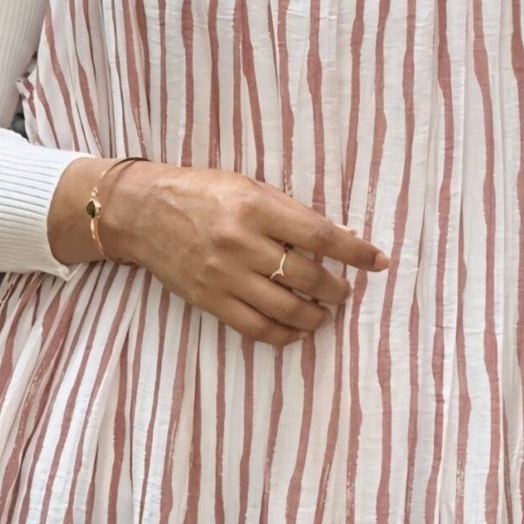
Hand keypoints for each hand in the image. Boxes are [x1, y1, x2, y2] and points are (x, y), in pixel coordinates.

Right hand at [105, 163, 391, 347]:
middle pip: (306, 277)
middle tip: (345, 292)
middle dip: (336, 290)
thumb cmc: (203, 192)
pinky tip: (296, 332)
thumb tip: (343, 236)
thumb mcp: (250, 187)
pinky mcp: (209, 301)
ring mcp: (224, 276)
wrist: (144, 212)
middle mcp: (241, 243)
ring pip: (286, 309)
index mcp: (255, 207)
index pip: (319, 234)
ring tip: (325, 313)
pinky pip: (255, 328)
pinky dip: (283, 335)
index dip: (354, 252)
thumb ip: (293, 213)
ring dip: (315, 316)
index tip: (378, 261)